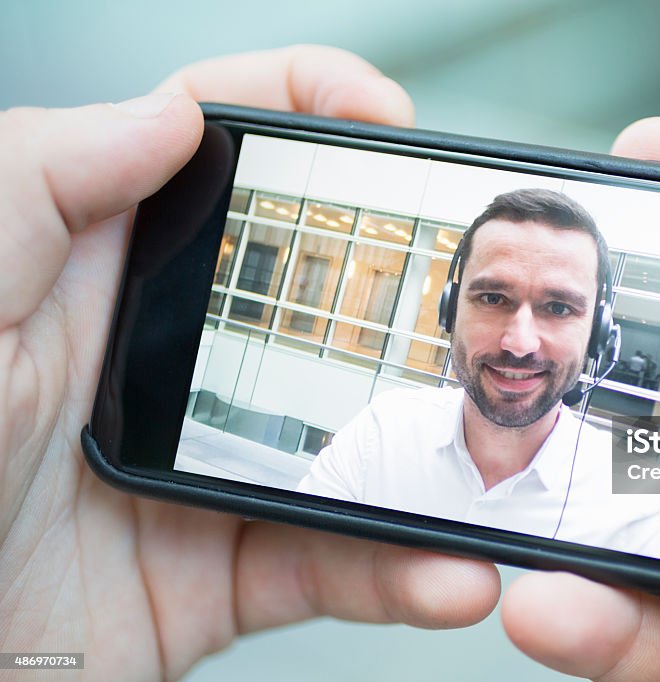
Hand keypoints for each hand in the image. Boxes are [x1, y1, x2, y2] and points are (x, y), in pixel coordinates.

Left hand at [0, 45, 498, 679]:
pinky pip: (332, 562)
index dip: (303, 107)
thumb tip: (168, 115)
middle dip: (401, 277)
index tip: (381, 115)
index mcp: (93, 275)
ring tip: (485, 450)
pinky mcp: (222, 568)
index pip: (211, 153)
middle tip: (467, 283)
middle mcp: (163, 360)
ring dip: (426, 449)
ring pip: (348, 436)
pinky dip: (397, 570)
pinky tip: (442, 569)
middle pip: (310, 287)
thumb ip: (37, 190)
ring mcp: (205, 464)